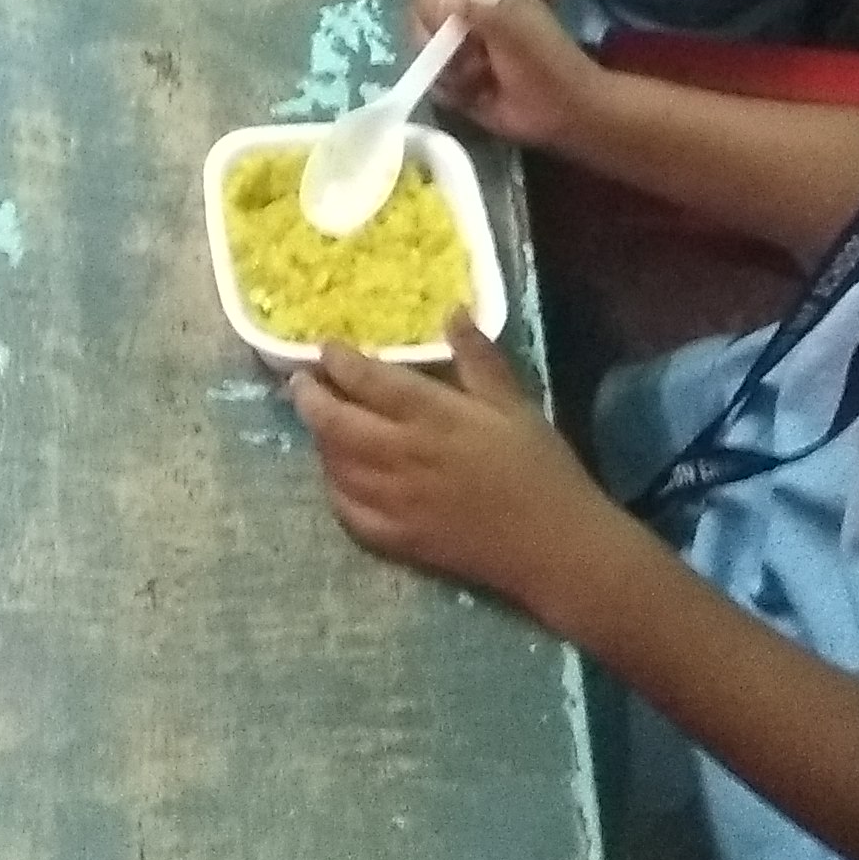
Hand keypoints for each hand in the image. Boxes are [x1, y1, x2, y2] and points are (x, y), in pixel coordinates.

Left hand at [290, 315, 614, 618]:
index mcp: (434, 417)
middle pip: (336, 424)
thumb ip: (478, 358)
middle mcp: (404, 456)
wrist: (557, 549)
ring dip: (319, 441)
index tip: (325, 348)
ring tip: (318, 422)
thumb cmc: (540, 470)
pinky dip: (334, 490)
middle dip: (310, 399)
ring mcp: (397, 502)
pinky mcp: (400, 540)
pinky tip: (337, 477)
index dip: (339, 362)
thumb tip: (450, 310)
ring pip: (336, 466)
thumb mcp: (516, 405)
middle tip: (301, 383)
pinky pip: (349, 513)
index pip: (369, 382)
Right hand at [398, 0, 606, 153]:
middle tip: (472, 60)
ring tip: (480, 78)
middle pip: (418, 16)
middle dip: (439, 45)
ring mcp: (457, 39)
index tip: (449, 32)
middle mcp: (463, 5)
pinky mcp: (454, 70)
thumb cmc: (544, 65)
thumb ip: (479, 7)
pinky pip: (430, 77)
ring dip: (448, 71)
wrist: (563, 112)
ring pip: (421, 51)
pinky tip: (476, 93)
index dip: (430, 7)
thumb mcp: (515, 30)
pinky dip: (449, 90)